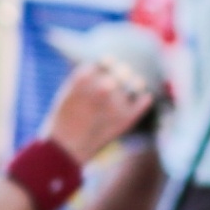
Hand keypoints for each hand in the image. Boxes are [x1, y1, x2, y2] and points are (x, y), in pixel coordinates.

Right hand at [35, 52, 157, 162]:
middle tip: (117, 86)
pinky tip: (140, 101)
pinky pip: (145, 100)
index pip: (107, 61)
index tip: (106, 73)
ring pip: (137, 83)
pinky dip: (143, 100)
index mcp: (86, 77)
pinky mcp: (127, 118)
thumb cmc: (64, 119)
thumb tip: (108, 63)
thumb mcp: (68, 90)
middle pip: (123, 71)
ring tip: (133, 89)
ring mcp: (116, 102)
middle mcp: (103, 86)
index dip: (108, 65)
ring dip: (136, 84)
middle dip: (121, 75)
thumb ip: (87, 76)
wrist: (65, 149)